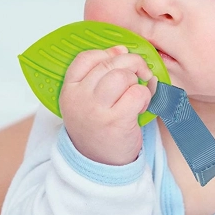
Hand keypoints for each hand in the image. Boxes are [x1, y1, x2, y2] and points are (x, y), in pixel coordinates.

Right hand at [59, 45, 157, 165]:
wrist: (98, 165)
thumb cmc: (97, 128)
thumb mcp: (86, 101)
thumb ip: (98, 75)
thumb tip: (121, 49)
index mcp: (69, 90)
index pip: (86, 58)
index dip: (108, 54)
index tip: (120, 58)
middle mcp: (80, 98)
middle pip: (109, 64)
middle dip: (131, 63)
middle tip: (141, 72)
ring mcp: (97, 110)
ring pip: (123, 76)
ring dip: (137, 81)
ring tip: (137, 93)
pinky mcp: (116, 121)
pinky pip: (137, 93)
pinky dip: (145, 96)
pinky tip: (141, 106)